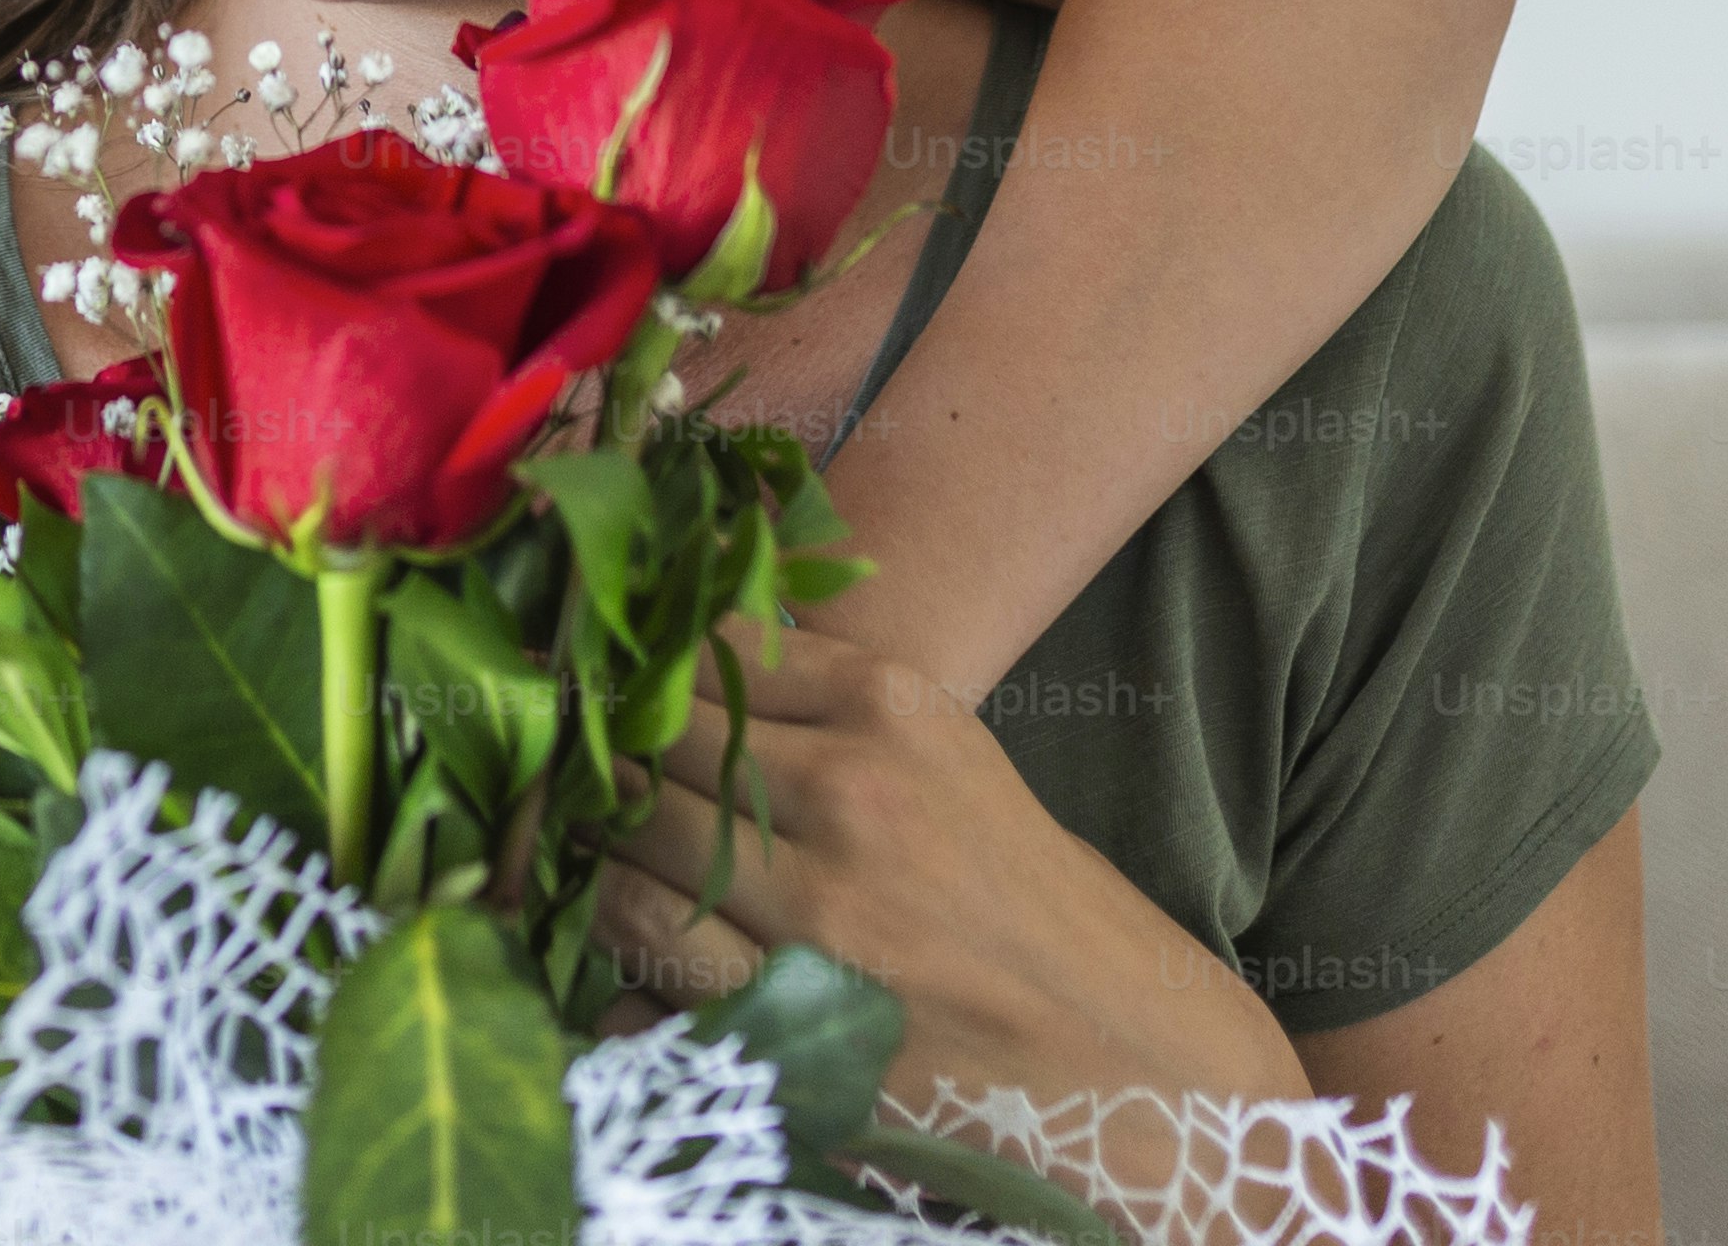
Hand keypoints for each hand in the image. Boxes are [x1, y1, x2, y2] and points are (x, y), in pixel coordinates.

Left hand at [591, 637, 1308, 1115]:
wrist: (1150, 1079)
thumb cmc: (1044, 921)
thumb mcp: (955, 771)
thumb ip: (825, 719)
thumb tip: (676, 680)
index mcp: (894, 709)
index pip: (699, 647)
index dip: (632, 668)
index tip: (598, 682)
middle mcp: (846, 797)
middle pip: (640, 751)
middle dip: (597, 770)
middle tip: (576, 789)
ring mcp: (815, 921)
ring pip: (619, 867)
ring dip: (595, 874)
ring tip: (601, 880)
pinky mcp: (793, 1032)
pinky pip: (638, 991)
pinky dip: (618, 985)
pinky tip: (635, 978)